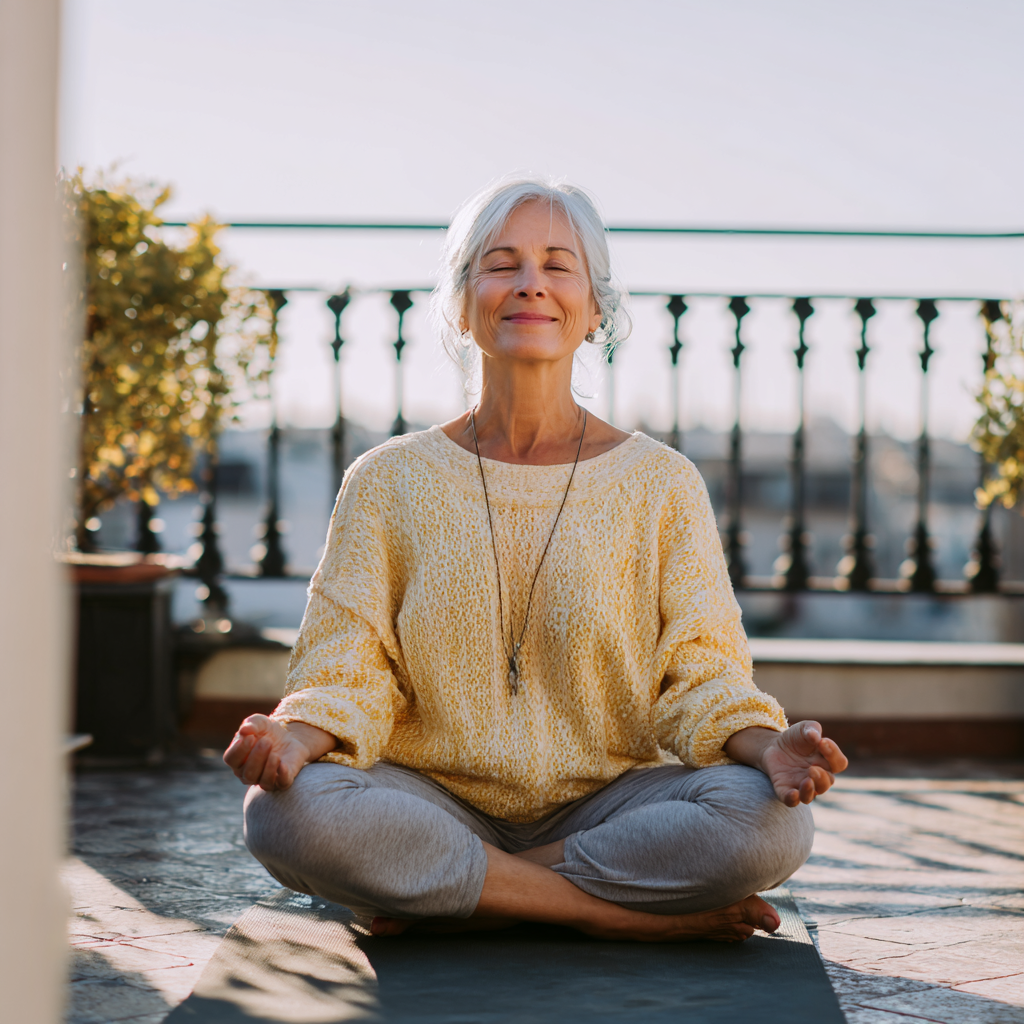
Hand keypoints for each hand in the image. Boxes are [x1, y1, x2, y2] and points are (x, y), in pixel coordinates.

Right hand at [223, 715, 336, 790]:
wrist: (288, 736)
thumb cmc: (266, 731)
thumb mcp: (259, 722)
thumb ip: (251, 724)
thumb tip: (244, 730)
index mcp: (237, 759)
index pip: (231, 759)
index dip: (239, 749)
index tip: (250, 737)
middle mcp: (247, 774)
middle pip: (247, 773)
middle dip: (257, 757)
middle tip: (267, 741)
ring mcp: (265, 780)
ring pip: (263, 782)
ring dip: (269, 767)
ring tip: (275, 754)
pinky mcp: (283, 781)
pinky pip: (282, 784)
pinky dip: (282, 775)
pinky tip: (282, 764)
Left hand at [724, 721, 847, 805]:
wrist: (773, 746)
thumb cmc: (795, 739)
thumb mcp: (804, 728)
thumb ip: (812, 729)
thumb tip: (815, 736)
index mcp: (827, 762)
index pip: (839, 763)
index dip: (834, 754)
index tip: (822, 742)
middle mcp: (817, 777)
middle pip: (828, 783)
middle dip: (822, 777)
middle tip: (812, 768)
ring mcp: (801, 785)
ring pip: (811, 795)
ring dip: (810, 790)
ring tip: (807, 780)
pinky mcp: (785, 789)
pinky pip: (791, 801)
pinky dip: (793, 799)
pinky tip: (793, 793)